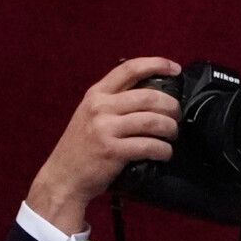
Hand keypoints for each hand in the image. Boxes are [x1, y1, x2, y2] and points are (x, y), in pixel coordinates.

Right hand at [26, 58, 183, 236]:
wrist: (64, 176)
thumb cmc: (83, 147)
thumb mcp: (92, 115)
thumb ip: (115, 102)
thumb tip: (152, 94)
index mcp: (96, 94)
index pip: (128, 69)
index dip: (155, 64)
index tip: (174, 68)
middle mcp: (100, 107)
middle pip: (149, 96)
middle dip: (172, 107)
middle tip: (177, 117)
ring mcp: (105, 128)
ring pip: (154, 121)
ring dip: (171, 129)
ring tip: (171, 136)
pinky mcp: (113, 150)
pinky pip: (150, 146)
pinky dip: (164, 150)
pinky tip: (164, 153)